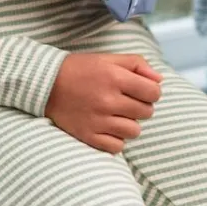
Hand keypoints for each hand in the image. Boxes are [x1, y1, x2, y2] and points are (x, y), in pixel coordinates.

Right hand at [46, 52, 163, 152]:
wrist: (47, 84)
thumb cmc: (81, 69)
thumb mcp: (109, 59)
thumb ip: (138, 65)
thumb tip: (159, 81)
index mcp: (115, 77)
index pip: (154, 92)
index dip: (152, 91)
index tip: (142, 91)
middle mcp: (108, 100)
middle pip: (147, 112)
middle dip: (141, 106)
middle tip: (126, 101)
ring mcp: (98, 120)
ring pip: (134, 131)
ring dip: (130, 123)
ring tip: (117, 114)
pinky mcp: (88, 136)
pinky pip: (117, 146)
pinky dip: (116, 139)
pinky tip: (108, 127)